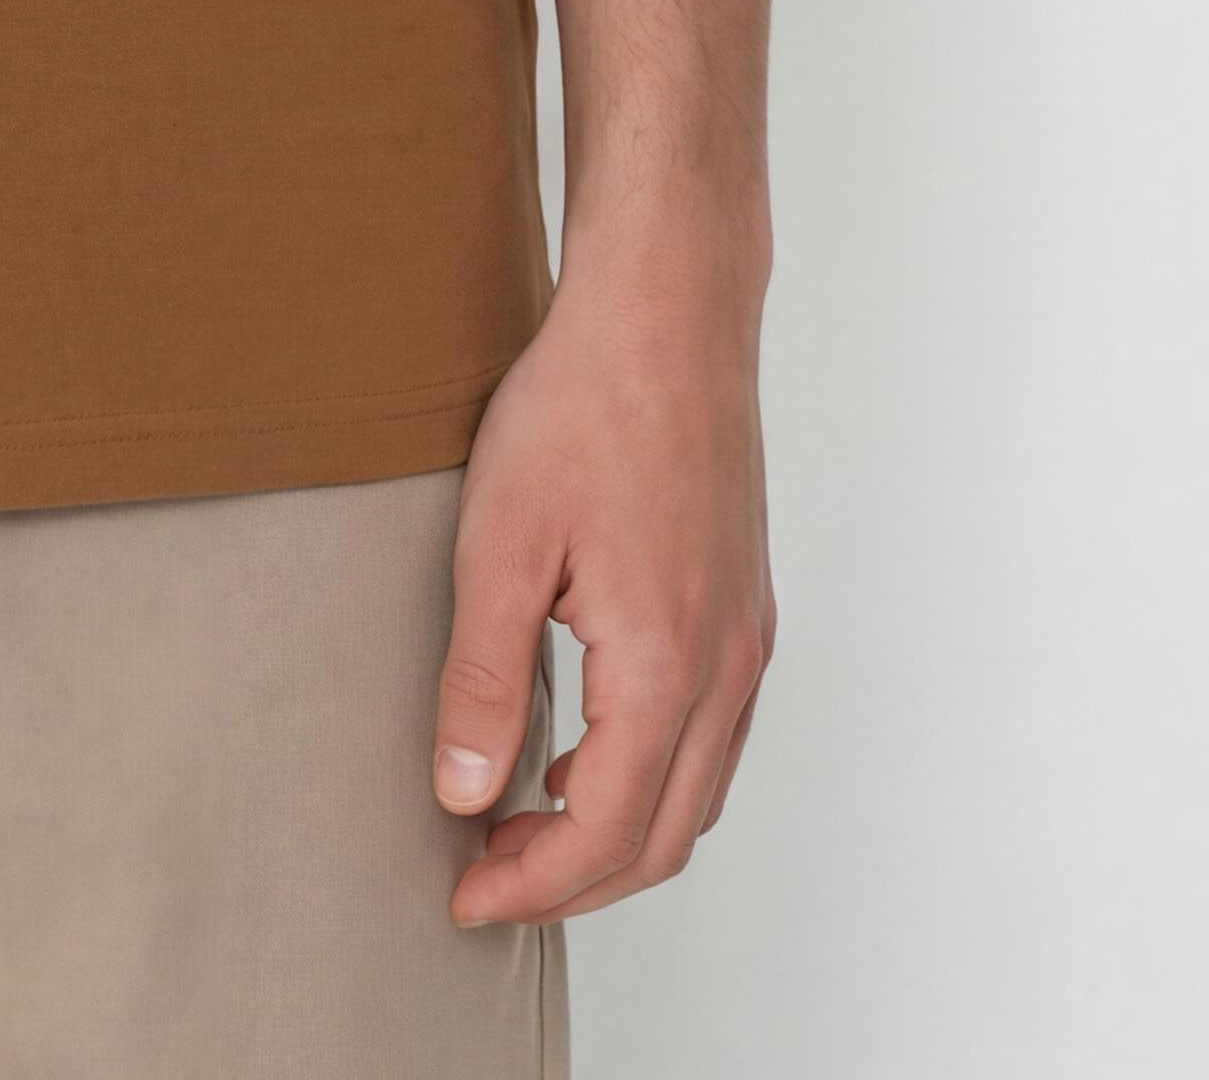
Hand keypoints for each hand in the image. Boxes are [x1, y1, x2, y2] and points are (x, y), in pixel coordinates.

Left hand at [430, 239, 776, 925]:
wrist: (666, 312)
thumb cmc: (581, 407)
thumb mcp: (498, 543)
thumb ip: (481, 679)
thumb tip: (461, 794)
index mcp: (666, 662)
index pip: (604, 830)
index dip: (532, 884)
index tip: (464, 897)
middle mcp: (726, 667)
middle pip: (663, 837)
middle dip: (573, 880)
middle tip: (485, 875)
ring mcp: (747, 641)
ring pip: (698, 796)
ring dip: (617, 835)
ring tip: (521, 823)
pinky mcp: (746, 610)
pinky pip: (712, 740)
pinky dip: (653, 778)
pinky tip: (586, 753)